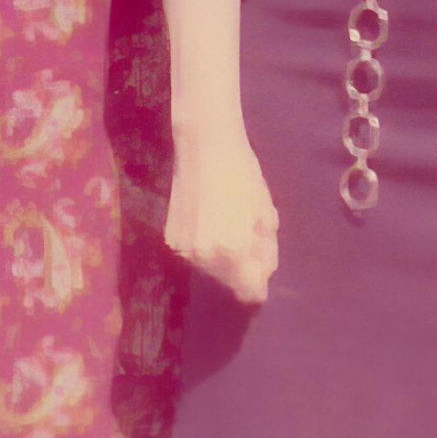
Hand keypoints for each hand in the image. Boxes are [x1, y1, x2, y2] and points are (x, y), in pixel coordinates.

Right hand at [165, 121, 278, 304]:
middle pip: (230, 283)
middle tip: (249, 233)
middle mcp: (205, 258)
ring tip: (229, 223)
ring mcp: (184, 250)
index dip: (259, 283)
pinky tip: (210, 219)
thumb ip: (266, 249)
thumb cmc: (243, 173)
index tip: (262, 265)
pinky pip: (195, 255)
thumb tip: (264, 272)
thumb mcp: (265, 212)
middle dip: (243, 267)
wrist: (203, 145)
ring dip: (224, 258)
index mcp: (234, 251)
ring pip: (211, 270)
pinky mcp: (170, 239)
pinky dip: (206, 246)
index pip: (249, 292)